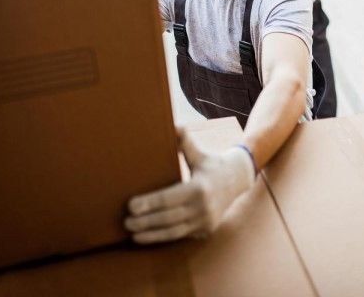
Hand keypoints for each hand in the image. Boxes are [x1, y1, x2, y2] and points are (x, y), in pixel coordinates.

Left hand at [124, 132, 254, 243]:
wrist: (237, 179)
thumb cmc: (211, 163)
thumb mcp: (198, 151)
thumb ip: (184, 140)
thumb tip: (172, 125)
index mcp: (199, 188)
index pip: (168, 198)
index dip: (149, 203)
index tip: (130, 206)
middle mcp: (203, 207)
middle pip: (168, 218)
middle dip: (145, 222)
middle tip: (126, 222)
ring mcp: (205, 221)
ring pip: (174, 232)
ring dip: (152, 234)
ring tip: (132, 233)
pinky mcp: (205, 229)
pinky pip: (181, 235)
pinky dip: (164, 237)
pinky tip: (148, 237)